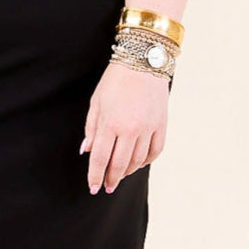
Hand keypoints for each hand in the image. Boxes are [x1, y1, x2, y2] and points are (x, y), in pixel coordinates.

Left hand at [80, 62, 169, 193]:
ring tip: (120, 175)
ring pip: (137, 160)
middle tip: (107, 187)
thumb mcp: (96, 102)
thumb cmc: (115, 80)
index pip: (100, 159)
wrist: (143, 61)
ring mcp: (148, 128)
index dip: (95, 176)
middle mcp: (130, 129)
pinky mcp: (161, 125)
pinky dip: (145, 161)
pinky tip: (137, 163)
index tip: (93, 187)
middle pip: (119, 164)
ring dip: (127, 172)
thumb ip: (91, 129)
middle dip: (111, 179)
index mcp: (110, 123)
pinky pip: (155, 151)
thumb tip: (87, 151)